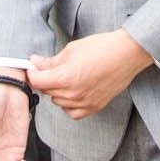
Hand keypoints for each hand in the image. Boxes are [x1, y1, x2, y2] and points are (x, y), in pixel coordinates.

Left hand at [28, 30, 153, 117]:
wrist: (126, 54)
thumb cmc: (102, 48)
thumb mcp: (72, 49)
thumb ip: (51, 61)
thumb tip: (35, 63)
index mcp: (65, 77)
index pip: (37, 81)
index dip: (32, 73)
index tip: (33, 68)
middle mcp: (73, 94)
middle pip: (47, 92)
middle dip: (45, 80)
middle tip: (51, 68)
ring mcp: (84, 102)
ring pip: (58, 102)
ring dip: (57, 92)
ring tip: (66, 78)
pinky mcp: (94, 107)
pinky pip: (72, 112)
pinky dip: (68, 105)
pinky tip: (73, 93)